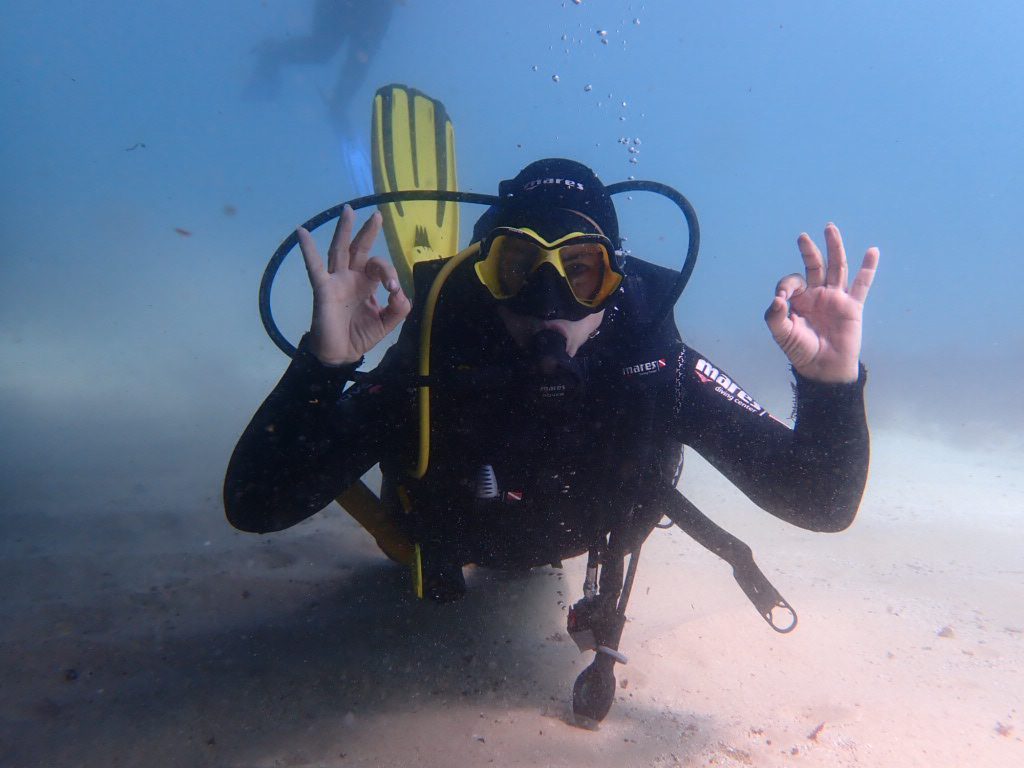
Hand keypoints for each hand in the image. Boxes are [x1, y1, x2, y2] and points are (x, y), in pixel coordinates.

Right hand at [297, 205, 410, 364]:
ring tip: (348, 210)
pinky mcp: (323, 288)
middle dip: (368, 231)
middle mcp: (351, 277)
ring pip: (340, 250)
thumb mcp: (387, 323)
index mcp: (367, 283)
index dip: (389, 273)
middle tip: (376, 215)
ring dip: (345, 230)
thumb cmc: (360, 335)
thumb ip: (398, 308)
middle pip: (360, 249)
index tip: (394, 291)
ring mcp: (336, 281)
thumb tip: (401, 292)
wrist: (340, 354)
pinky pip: (314, 266)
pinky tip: (302, 231)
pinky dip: (308, 249)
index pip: (379, 267)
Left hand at [764, 223, 878, 382]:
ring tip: (830, 228)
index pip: (792, 282)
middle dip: (809, 251)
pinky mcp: (852, 306)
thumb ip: (774, 316)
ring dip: (834, 248)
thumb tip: (778, 299)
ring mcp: (836, 298)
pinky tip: (872, 251)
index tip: (782, 300)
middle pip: (814, 266)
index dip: (786, 286)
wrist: (823, 368)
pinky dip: (868, 268)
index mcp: (799, 300)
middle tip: (802, 236)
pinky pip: (862, 284)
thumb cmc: (801, 351)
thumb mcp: (781, 334)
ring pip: (836, 267)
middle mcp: (817, 295)